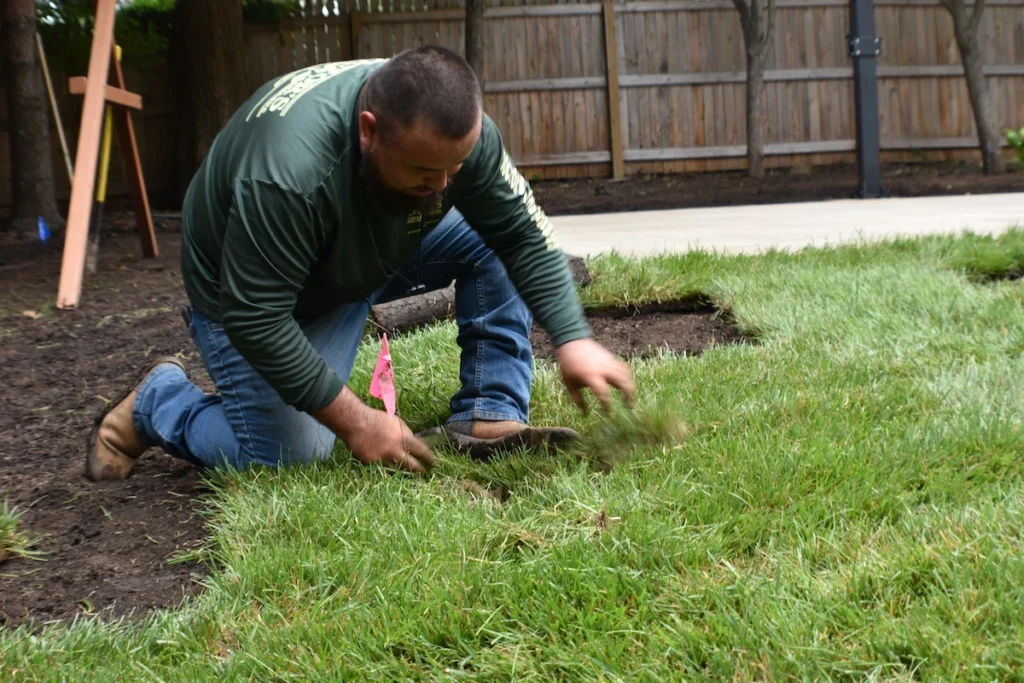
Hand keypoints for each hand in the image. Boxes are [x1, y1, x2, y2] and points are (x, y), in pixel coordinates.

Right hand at [314, 387, 435, 473]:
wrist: (355, 422)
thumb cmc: (378, 419)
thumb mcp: (397, 423)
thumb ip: (407, 435)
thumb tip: (418, 444)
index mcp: (403, 439)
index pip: (422, 452)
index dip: (429, 459)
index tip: (433, 463)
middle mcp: (394, 451)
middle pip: (412, 467)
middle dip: (420, 471)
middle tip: (424, 473)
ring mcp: (382, 459)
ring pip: (397, 471)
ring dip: (404, 472)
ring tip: (409, 474)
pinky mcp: (371, 464)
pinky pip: (382, 469)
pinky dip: (386, 469)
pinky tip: (389, 470)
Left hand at [556, 338, 635, 414]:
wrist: (572, 342)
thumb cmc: (569, 365)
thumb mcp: (569, 384)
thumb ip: (578, 400)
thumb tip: (585, 414)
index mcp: (591, 376)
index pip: (604, 394)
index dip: (607, 406)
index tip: (609, 414)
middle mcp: (603, 369)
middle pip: (623, 382)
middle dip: (628, 395)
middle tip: (629, 406)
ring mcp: (609, 362)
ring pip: (626, 375)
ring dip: (630, 386)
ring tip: (630, 397)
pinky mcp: (612, 358)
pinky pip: (624, 368)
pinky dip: (627, 377)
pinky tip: (626, 384)